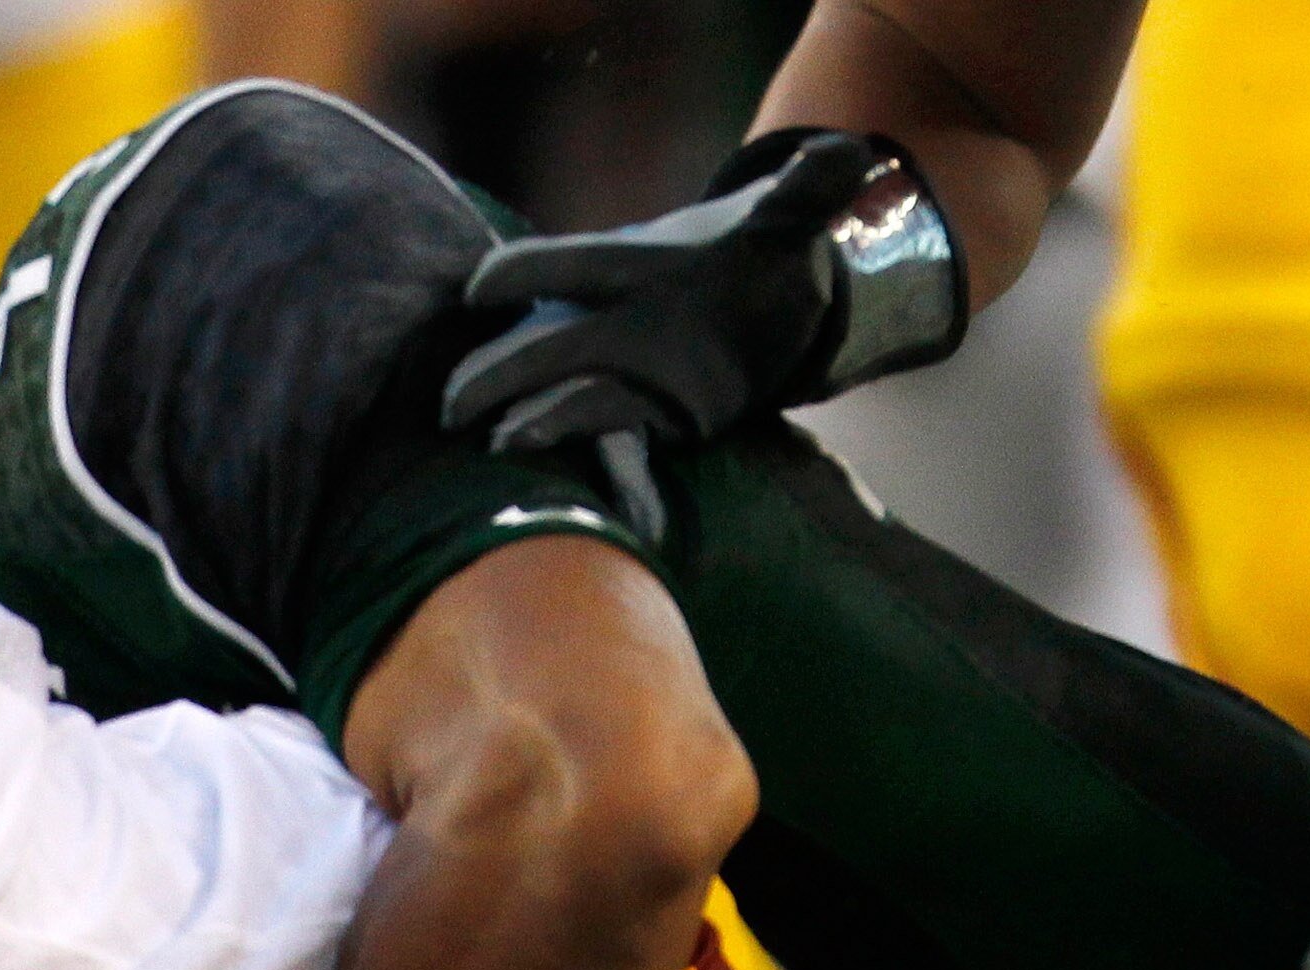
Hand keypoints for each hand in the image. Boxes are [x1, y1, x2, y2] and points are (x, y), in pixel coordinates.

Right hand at [441, 129, 964, 453]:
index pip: (568, 264)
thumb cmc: (759, 259)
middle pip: (544, 345)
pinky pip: (605, 435)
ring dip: (531, 420)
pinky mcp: (644, 415)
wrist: (765, 306)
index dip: (525, 274)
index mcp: (629, 267)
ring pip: (561, 395)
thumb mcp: (792, 223)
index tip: (481, 291)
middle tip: (461, 405)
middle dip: (501, 372)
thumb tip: (847, 153)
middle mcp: (608, 322)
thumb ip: (811, 192)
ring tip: (501, 444)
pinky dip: (586, 457)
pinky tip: (561, 476)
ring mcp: (618, 371)